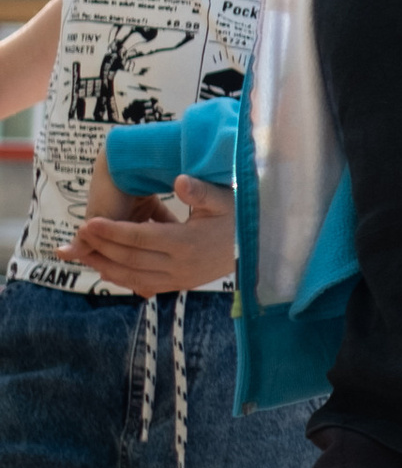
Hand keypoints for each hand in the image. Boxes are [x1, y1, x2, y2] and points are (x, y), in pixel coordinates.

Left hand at [72, 173, 237, 293]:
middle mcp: (180, 265)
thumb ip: (200, 191)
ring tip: (85, 254)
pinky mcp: (181, 284)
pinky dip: (123, 279)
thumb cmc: (237, 217)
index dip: (112, 231)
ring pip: (133, 276)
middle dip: (102, 247)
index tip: (88, 222)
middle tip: (79, 235)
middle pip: (130, 258)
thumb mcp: (223, 199)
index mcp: (186, 242)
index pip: (140, 238)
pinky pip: (145, 285)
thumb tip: (180, 181)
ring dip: (106, 266)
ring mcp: (180, 278)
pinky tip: (107, 271)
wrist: (257, 247)